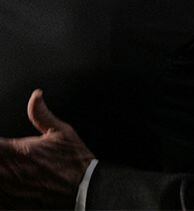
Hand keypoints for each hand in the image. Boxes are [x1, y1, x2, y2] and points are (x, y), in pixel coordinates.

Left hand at [0, 89, 93, 208]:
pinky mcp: (15, 205)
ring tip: (3, 163)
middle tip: (1, 152)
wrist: (84, 188)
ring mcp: (12, 191)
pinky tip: (5, 181)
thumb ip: (42, 113)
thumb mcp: (62, 131)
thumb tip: (36, 95)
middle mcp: (12, 172)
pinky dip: (0, 190)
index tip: (0, 143)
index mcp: (20, 151)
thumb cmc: (74, 159)